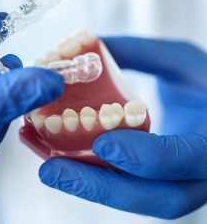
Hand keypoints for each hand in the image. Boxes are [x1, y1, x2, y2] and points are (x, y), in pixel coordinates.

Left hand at [39, 36, 206, 218]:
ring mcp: (183, 179)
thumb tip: (86, 45)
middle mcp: (203, 168)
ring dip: (93, 188)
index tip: (103, 143)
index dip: (147, 155)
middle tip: (53, 170)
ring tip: (52, 170)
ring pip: (142, 197)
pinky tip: (67, 164)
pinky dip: (99, 179)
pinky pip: (132, 186)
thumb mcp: (177, 59)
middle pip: (161, 197)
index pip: (188, 156)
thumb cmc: (202, 77)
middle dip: (103, 187)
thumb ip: (136, 52)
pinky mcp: (162, 178)